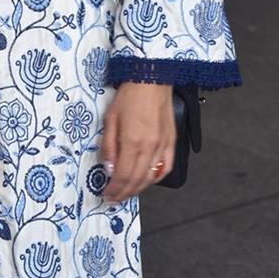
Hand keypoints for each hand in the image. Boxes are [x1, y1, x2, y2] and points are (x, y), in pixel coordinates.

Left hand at [101, 82, 175, 202]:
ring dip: (138, 189)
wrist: (151, 79)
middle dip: (124, 193)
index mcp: (132, 142)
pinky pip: (166, 167)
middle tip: (114, 198)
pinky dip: (156, 178)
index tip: (107, 194)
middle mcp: (149, 147)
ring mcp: (162, 146)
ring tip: (127, 192)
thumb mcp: (110, 118)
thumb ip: (109, 146)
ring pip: (151, 177)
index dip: (114, 189)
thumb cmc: (129, 95)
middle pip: (136, 180)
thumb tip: (108, 168)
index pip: (122, 175)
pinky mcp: (171, 142)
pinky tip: (147, 181)